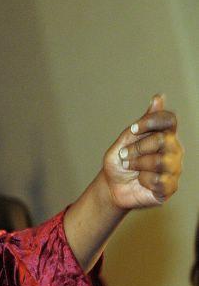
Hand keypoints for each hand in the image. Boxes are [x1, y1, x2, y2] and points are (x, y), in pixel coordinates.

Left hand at [102, 95, 182, 209]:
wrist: (111, 185)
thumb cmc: (120, 161)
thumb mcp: (126, 139)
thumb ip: (142, 122)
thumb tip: (159, 97)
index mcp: (164, 135)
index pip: (169, 119)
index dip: (150, 122)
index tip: (133, 129)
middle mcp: (174, 150)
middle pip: (163, 140)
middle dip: (137, 148)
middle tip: (124, 155)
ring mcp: (174, 169)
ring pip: (160, 161)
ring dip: (137, 164)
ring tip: (129, 167)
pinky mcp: (170, 187)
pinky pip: (158, 181)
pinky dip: (143, 180)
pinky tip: (141, 180)